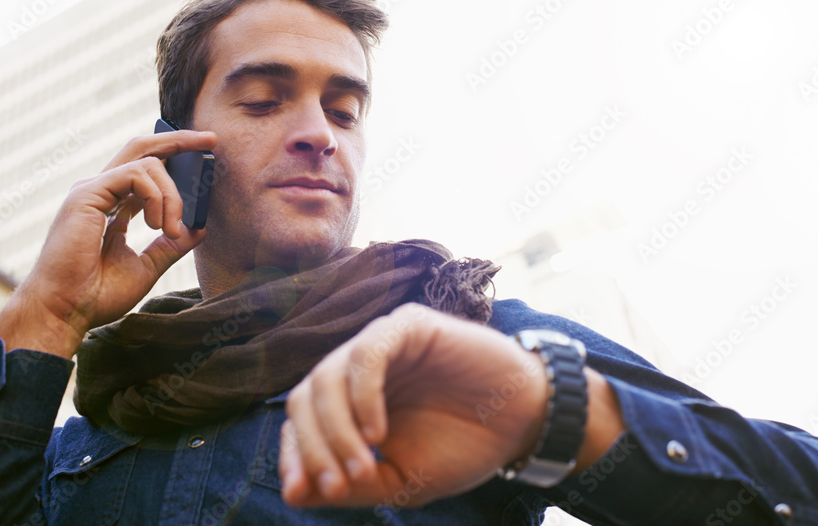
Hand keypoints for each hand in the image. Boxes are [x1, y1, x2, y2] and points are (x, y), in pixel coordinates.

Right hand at [0, 129, 217, 357]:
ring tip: (171, 230)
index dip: (173, 155)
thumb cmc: (97, 294)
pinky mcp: (88, 194)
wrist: (66, 311)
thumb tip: (199, 227)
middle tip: (211, 140)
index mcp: (112, 205)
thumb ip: (171, 245)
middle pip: (142, 148)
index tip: (204, 153)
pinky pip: (136, 175)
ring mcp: (92, 190)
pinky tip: (158, 225)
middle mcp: (101, 191)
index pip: (146, 167)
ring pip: (148, 163)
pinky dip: (158, 197)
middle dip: (179, 140)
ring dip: (172, 195)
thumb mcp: (147, 266)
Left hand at [279, 303, 550, 507]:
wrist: (524, 422)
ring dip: (336, 428)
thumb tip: (294, 493)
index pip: (300, 419)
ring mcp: (381, 343)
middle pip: (302, 397)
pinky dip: (362, 395)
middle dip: (313, 447)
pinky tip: (377, 433)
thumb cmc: (465, 447)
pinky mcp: (408, 325)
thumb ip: (352, 486)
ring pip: (327, 375)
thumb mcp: (402, 481)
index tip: (299, 492)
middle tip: (338, 485)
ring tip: (363, 467)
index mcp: (351, 401)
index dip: (293, 455)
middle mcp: (358, 368)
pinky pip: (367, 352)